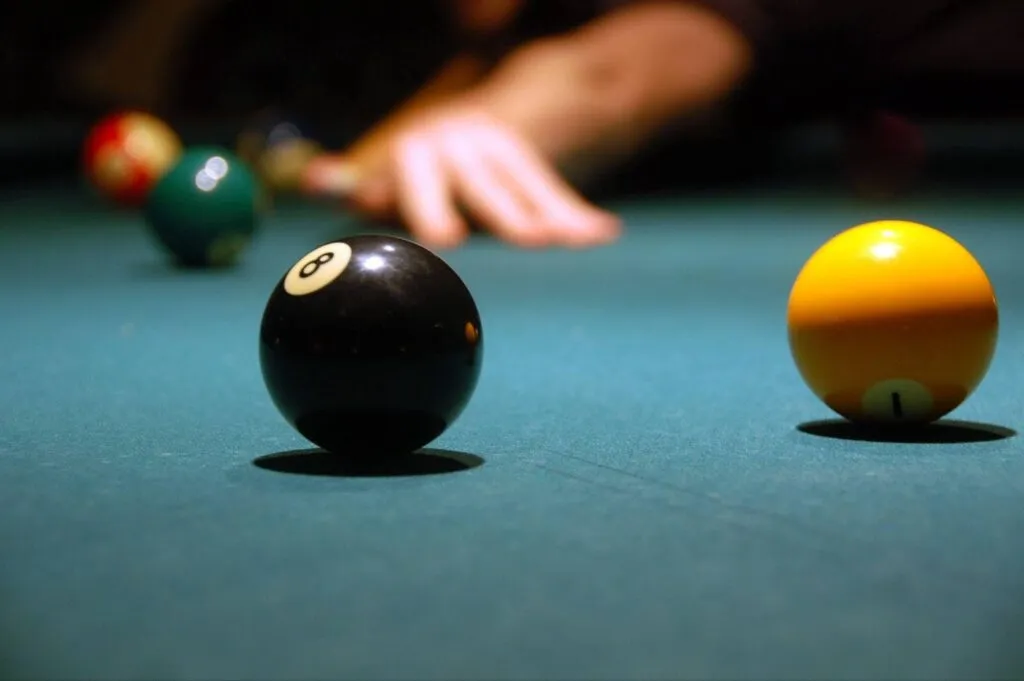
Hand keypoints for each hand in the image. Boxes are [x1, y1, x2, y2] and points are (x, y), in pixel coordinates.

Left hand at [303, 104, 620, 248]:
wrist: (480, 122)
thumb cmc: (426, 174)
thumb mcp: (395, 177)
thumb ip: (364, 187)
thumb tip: (310, 183)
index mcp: (419, 149)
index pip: (420, 172)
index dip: (429, 202)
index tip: (445, 238)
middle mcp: (460, 140)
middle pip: (481, 180)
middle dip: (503, 211)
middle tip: (528, 241)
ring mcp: (501, 149)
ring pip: (526, 185)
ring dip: (550, 214)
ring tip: (572, 243)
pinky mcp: (531, 163)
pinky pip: (556, 190)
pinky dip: (578, 214)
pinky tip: (603, 236)